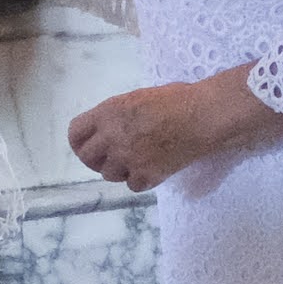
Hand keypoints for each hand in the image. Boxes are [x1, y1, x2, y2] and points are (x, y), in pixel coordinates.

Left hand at [67, 68, 282, 189]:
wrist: (206, 116)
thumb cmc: (179, 99)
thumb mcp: (138, 98)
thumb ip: (117, 114)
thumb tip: (110, 127)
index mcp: (107, 113)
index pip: (75, 133)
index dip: (79, 142)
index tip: (89, 147)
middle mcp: (112, 137)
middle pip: (88, 158)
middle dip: (97, 160)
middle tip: (112, 159)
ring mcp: (128, 158)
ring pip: (109, 175)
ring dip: (121, 171)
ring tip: (138, 162)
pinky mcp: (147, 174)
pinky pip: (133, 186)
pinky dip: (142, 180)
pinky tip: (153, 170)